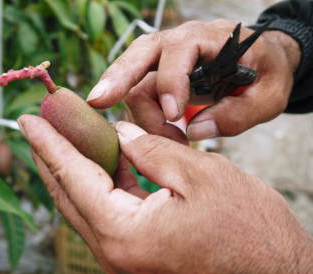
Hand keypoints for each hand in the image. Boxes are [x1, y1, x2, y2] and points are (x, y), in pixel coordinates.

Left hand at [18, 114, 312, 273]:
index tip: (29, 119)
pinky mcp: (138, 261)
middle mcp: (116, 257)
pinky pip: (107, 218)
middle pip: (70, 196)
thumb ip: (152, 150)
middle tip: (39, 126)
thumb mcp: (201, 174)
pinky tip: (101, 164)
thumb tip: (122, 134)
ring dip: (74, 172)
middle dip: (52, 157)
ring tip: (64, 140)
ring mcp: (125, 263)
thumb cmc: (250, 232)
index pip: (74, 178)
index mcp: (125, 235)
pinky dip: (100, 188)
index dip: (50, 144)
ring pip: (86, 208)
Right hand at [86, 20, 300, 140]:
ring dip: (140, 115)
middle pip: (138, 54)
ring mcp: (165, 59)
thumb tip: (194, 131)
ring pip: (133, 80)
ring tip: (167, 140)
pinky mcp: (158, 75)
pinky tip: (161, 134)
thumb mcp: (269, 96)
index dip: (171, 85)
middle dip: (116, 78)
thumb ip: (238, 114)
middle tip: (97, 101)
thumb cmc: (266, 74)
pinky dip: (142, 118)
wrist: (262, 62)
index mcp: (209, 38)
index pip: (176, 52)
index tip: (175, 120)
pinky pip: (137, 93)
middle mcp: (179, 43)